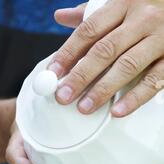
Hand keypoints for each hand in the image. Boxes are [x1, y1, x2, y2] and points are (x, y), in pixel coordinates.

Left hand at [49, 0, 163, 116]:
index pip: (89, 30)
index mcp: (124, 3)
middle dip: (80, 76)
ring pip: (127, 66)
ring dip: (103, 89)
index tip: (52, 73)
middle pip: (104, 50)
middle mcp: (142, 19)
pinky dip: (134, 98)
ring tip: (84, 107)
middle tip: (63, 96)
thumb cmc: (150, 5)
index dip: (68, 53)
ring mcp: (160, 38)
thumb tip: (60, 16)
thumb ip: (92, 13)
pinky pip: (153, 81)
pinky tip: (117, 111)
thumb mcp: (122, 1)